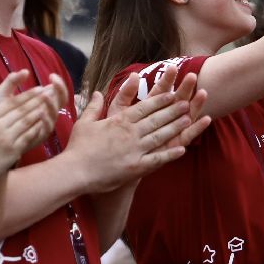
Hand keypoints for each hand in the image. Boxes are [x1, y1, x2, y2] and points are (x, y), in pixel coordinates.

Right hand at [0, 70, 64, 183]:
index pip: (11, 102)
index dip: (26, 95)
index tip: (37, 89)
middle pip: (22, 109)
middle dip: (37, 99)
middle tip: (49, 92)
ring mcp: (7, 138)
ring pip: (27, 122)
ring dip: (39, 112)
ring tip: (49, 105)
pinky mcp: (13, 151)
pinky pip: (28, 137)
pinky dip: (36, 129)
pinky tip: (44, 123)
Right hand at [71, 64, 211, 191]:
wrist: (75, 171)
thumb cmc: (78, 147)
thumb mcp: (84, 122)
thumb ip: (94, 106)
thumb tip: (96, 92)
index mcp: (119, 121)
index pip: (144, 107)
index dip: (160, 100)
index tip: (171, 94)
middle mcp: (130, 133)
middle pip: (156, 119)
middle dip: (173, 110)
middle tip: (186, 102)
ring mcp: (135, 150)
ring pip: (160, 136)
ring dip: (175, 127)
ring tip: (188, 119)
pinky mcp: (136, 167)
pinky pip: (157, 160)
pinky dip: (170, 154)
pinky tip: (182, 150)